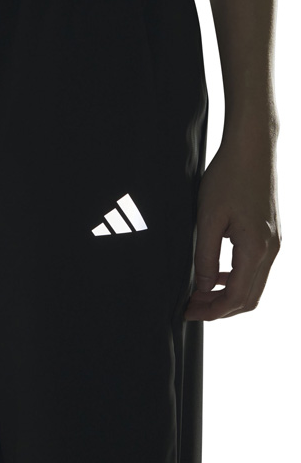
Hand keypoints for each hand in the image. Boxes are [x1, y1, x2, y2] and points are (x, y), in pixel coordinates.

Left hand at [184, 135, 280, 320]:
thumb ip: (205, 256)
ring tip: (199, 293)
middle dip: (219, 308)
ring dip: (227, 295)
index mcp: (256, 249)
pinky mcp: (270, 234)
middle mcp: (271, 250)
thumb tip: (202, 287)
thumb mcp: (208, 219)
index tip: (189, 313)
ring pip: (253, 285)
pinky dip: (235, 278)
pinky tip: (215, 273)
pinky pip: (255, 268)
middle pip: (249, 298)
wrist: (252, 149)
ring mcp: (274, 242)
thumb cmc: (228, 178)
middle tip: (192, 308)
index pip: (237, 297)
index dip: (212, 311)